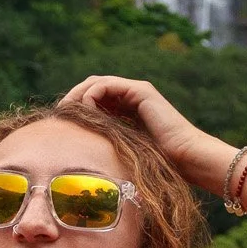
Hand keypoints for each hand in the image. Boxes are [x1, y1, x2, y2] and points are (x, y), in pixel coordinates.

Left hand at [58, 76, 233, 190]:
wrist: (187, 158)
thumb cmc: (161, 165)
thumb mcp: (125, 153)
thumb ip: (108, 146)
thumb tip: (82, 158)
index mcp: (129, 109)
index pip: (95, 99)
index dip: (76, 106)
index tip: (62, 123)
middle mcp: (132, 96)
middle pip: (93, 87)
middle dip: (73, 98)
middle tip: (59, 114)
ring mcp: (136, 91)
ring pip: (96, 83)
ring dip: (78, 95)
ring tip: (68, 112)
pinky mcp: (140, 91)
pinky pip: (105, 86)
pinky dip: (91, 96)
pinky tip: (86, 113)